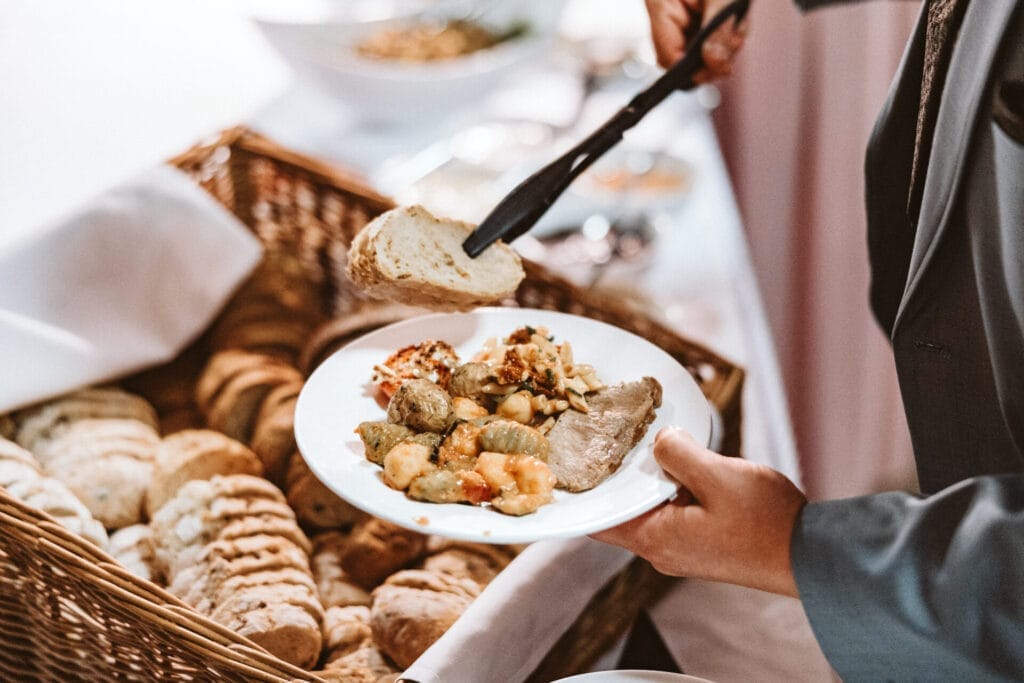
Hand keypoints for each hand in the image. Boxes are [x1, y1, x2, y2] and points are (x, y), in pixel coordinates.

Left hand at [591, 427, 805, 596]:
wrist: (810, 557)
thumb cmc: (765, 522)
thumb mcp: (717, 475)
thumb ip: (678, 453)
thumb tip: (660, 440)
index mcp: (654, 538)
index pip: (597, 521)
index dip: (583, 493)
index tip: (575, 460)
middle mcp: (662, 550)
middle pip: (623, 511)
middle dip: (619, 477)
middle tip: (612, 438)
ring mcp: (683, 550)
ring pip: (650, 509)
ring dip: (651, 480)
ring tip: (649, 444)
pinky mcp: (703, 545)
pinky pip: (674, 512)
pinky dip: (672, 489)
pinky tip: (684, 464)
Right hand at [643, 0, 748, 80]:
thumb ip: (718, 31)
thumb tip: (715, 66)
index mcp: (660, 5)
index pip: (667, 57)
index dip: (691, 70)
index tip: (718, 69)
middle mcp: (667, 14)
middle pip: (685, 58)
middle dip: (715, 56)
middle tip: (734, 41)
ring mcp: (680, 16)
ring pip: (701, 51)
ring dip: (725, 47)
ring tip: (737, 26)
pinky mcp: (695, 16)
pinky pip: (709, 39)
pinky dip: (727, 36)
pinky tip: (735, 23)